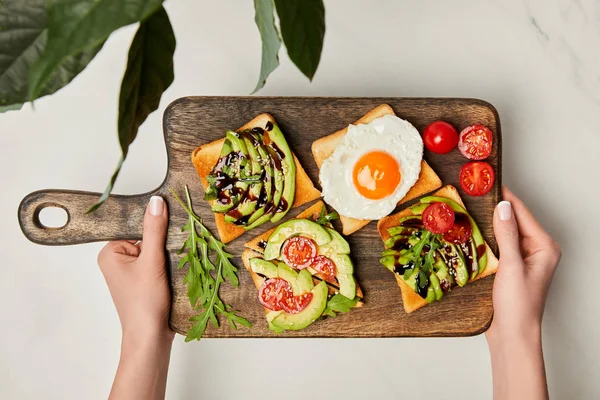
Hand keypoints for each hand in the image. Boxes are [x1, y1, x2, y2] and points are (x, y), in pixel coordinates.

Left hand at [98, 195, 172, 341]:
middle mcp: (117, 261)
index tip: (173, 219)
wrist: (150, 337)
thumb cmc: (145, 303)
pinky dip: (170, 264)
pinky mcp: (144, 282)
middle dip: (163, 241)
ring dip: (169, 254)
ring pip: (155, 251)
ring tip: (179, 259)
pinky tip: (179, 268)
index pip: (135, 226)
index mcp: (110, 253)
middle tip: (178, 244)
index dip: (154, 224)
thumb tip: (156, 201)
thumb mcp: (152, 261)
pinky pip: (158, 264)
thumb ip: (154, 230)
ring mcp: (131, 273)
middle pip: (146, 238)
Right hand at [486, 186, 560, 399]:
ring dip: (487, 223)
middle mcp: (536, 250)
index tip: (485, 183)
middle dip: (493, 209)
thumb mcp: (511, 266)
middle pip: (513, 220)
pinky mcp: (510, 267)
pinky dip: (485, 238)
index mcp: (545, 247)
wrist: (512, 335)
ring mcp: (523, 259)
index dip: (504, 198)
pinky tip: (470, 232)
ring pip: (503, 232)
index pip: (522, 213)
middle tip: (471, 194)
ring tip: (467, 209)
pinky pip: (497, 245)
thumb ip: (507, 235)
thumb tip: (503, 206)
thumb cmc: (518, 305)